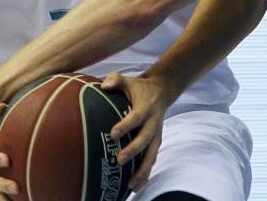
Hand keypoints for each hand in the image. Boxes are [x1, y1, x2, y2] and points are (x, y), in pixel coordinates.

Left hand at [100, 73, 175, 192]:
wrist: (162, 91)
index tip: (113, 133)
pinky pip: (151, 160)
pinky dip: (145, 174)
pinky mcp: (156, 143)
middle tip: (119, 160)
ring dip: (143, 170)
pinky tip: (135, 188)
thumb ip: (115, 80)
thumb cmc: (138, 87)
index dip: (126, 125)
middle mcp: (153, 123)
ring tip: (131, 184)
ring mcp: (156, 135)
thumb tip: (104, 86)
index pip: (136, 117)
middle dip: (134, 150)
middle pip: (145, 139)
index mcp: (146, 107)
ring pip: (152, 154)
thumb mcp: (128, 80)